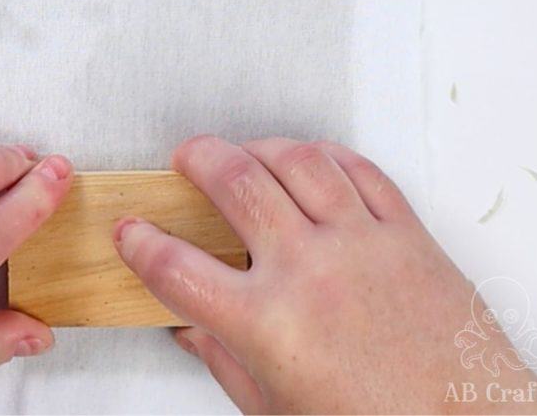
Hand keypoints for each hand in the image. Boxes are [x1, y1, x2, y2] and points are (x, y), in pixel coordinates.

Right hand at [114, 136, 536, 413]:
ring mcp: (359, 244)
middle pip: (235, 182)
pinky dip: (325, 154)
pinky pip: (359, 169)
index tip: (132, 231)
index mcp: (267, 324)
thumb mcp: (275, 407)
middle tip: (186, 159)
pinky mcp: (404, 232)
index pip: (175, 268)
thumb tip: (192, 330)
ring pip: (297, 159)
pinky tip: (310, 159)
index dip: (140, 242)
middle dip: (197, 158)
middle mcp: (309, 271)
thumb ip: (223, 360)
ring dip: (258, 145)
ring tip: (244, 151)